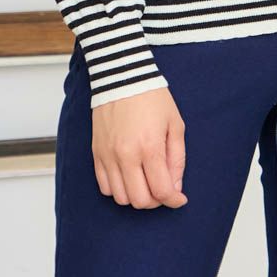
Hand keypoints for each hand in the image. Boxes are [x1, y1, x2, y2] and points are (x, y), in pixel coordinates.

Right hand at [91, 86, 187, 208]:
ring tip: (145, 182)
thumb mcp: (175, 124)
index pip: (161, 191)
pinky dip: (118, 189)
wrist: (122, 76)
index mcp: (150, 147)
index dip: (173, 200)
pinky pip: (105, 187)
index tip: (179, 198)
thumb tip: (176, 187)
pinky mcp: (96, 153)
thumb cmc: (151, 97)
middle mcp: (127, 155)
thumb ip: (177, 158)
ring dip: (136, 196)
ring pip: (121, 198)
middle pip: (140, 201)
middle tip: (163, 189)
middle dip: (156, 201)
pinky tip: (128, 176)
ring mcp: (109, 155)